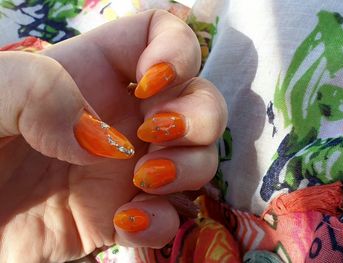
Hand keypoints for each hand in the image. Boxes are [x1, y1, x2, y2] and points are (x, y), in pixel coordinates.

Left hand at [0, 10, 226, 261]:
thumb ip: (38, 91)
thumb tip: (101, 138)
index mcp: (94, 71)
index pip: (161, 34)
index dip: (176, 50)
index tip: (150, 84)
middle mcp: (123, 116)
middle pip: (200, 97)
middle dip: (197, 116)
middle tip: (156, 135)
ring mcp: (129, 167)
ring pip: (200, 156)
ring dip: (190, 167)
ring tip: (145, 180)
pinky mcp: (124, 214)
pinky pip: (171, 215)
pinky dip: (163, 221)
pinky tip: (127, 224)